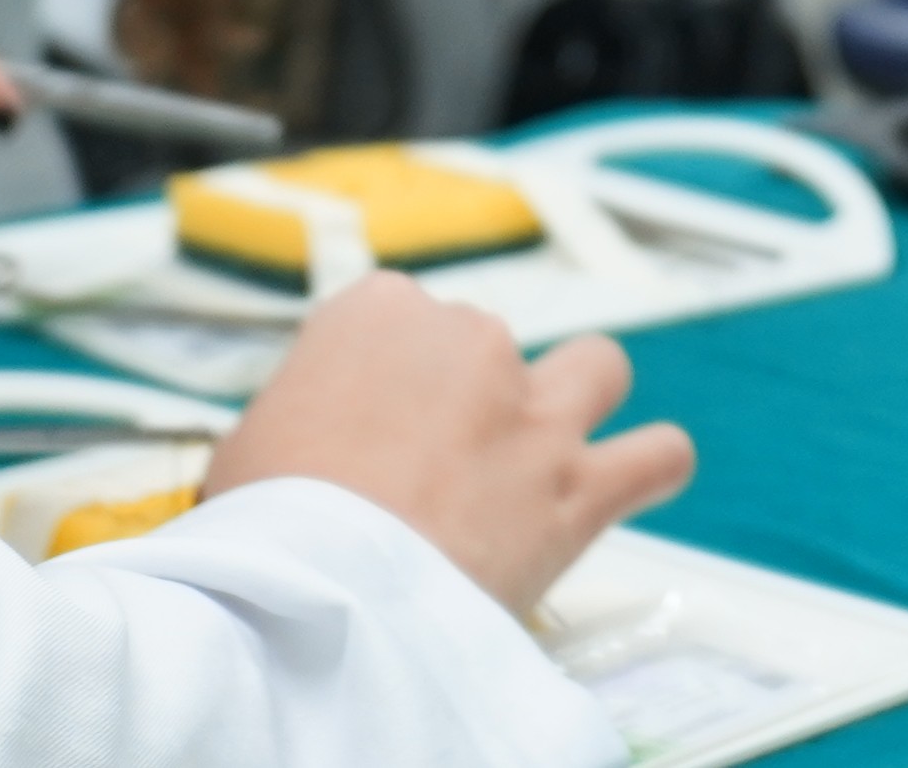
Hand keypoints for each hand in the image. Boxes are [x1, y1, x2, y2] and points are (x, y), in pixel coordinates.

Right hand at [203, 274, 695, 614]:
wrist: (324, 593)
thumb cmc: (269, 522)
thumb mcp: (248, 447)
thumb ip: (304, 421)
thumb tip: (315, 449)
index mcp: (378, 313)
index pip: (396, 319)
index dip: (386, 380)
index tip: (369, 430)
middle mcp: (468, 340)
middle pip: (487, 346)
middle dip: (468, 399)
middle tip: (431, 472)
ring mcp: (533, 410)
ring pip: (595, 369)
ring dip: (579, 403)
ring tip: (546, 455)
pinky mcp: (579, 486)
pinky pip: (658, 456)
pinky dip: (653, 466)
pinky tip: (633, 481)